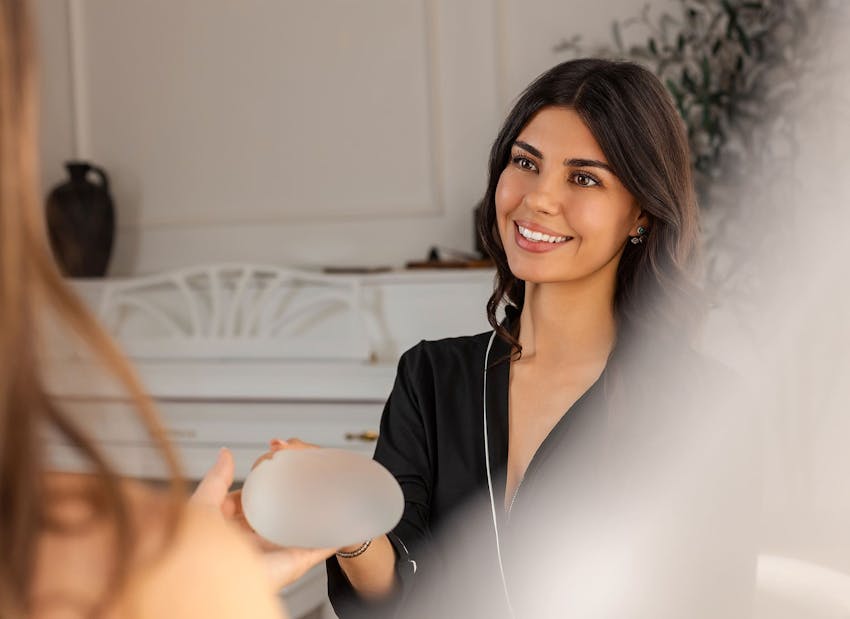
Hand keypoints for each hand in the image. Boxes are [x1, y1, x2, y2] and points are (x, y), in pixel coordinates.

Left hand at [192, 445, 335, 589]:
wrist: (208, 584)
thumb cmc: (193, 552)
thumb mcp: (202, 506)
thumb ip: (216, 480)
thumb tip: (226, 454)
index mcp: (226, 531)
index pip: (244, 504)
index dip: (255, 486)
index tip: (268, 470)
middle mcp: (250, 544)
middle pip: (273, 517)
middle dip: (286, 500)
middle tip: (300, 478)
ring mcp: (273, 555)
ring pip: (297, 532)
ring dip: (311, 517)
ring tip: (326, 495)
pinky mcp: (293, 564)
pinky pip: (316, 548)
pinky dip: (330, 536)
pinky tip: (339, 521)